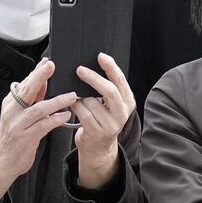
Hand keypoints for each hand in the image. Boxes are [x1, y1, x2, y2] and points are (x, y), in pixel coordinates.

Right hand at [0, 60, 78, 202]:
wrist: (3, 161)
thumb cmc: (15, 135)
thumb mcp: (21, 114)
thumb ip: (33, 98)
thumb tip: (44, 81)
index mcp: (11, 103)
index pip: (25, 83)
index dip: (36, 72)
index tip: (48, 62)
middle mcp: (12, 111)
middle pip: (26, 90)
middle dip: (39, 77)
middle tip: (51, 66)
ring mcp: (18, 125)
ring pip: (38, 109)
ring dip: (56, 101)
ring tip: (71, 96)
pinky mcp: (25, 138)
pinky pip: (43, 126)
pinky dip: (55, 119)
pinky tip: (65, 115)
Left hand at [69, 53, 137, 189]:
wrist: (99, 146)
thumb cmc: (102, 118)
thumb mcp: (111, 104)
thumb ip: (108, 87)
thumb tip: (96, 63)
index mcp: (128, 101)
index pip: (120, 80)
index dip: (111, 67)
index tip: (101, 56)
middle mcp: (122, 113)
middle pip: (109, 90)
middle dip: (93, 78)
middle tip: (79, 69)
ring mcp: (110, 124)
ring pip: (91, 101)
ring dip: (80, 96)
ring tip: (77, 97)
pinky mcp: (97, 132)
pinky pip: (82, 112)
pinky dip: (75, 105)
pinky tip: (73, 104)